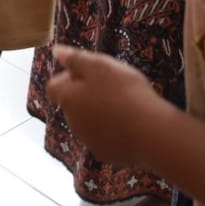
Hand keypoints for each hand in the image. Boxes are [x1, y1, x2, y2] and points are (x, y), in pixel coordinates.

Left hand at [45, 45, 170, 168]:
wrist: (150, 132)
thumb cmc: (125, 93)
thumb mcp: (100, 66)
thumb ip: (76, 59)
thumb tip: (55, 51)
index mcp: (68, 99)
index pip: (54, 86)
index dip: (69, 77)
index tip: (91, 72)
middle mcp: (72, 122)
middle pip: (73, 104)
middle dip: (87, 94)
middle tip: (113, 86)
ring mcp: (89, 140)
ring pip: (88, 121)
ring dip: (100, 112)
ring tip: (126, 105)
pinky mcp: (106, 154)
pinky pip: (105, 138)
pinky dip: (113, 130)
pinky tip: (131, 124)